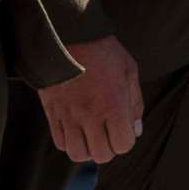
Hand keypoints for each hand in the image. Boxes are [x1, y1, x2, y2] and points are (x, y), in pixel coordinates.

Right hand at [38, 36, 143, 163]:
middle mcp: (90, 115)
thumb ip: (135, 102)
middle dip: (108, 147)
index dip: (126, 140)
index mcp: (113, 105)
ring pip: (77, 154)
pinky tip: (76, 128)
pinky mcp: (52, 112)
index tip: (123, 128)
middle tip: (108, 132)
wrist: (67, 34)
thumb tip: (136, 130)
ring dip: (87, 149)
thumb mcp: (128, 69)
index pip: (123, 145)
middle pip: (101, 155)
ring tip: (91, 135)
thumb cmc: (102, 50)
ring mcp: (69, 115)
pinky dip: (69, 142)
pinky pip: (59, 142)